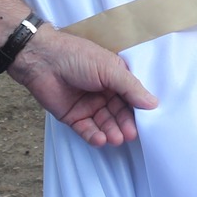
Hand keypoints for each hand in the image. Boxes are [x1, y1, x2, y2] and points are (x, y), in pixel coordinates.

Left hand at [10, 28, 158, 147]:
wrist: (43, 60)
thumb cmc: (77, 57)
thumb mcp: (110, 69)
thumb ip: (131, 88)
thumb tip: (153, 103)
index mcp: (115, 78)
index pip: (132, 97)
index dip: (138, 109)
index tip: (147, 121)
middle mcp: (104, 93)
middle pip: (119, 113)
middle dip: (125, 124)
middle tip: (130, 134)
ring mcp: (89, 106)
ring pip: (105, 124)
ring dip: (111, 132)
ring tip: (116, 138)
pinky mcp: (73, 117)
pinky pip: (87, 130)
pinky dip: (94, 136)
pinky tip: (101, 139)